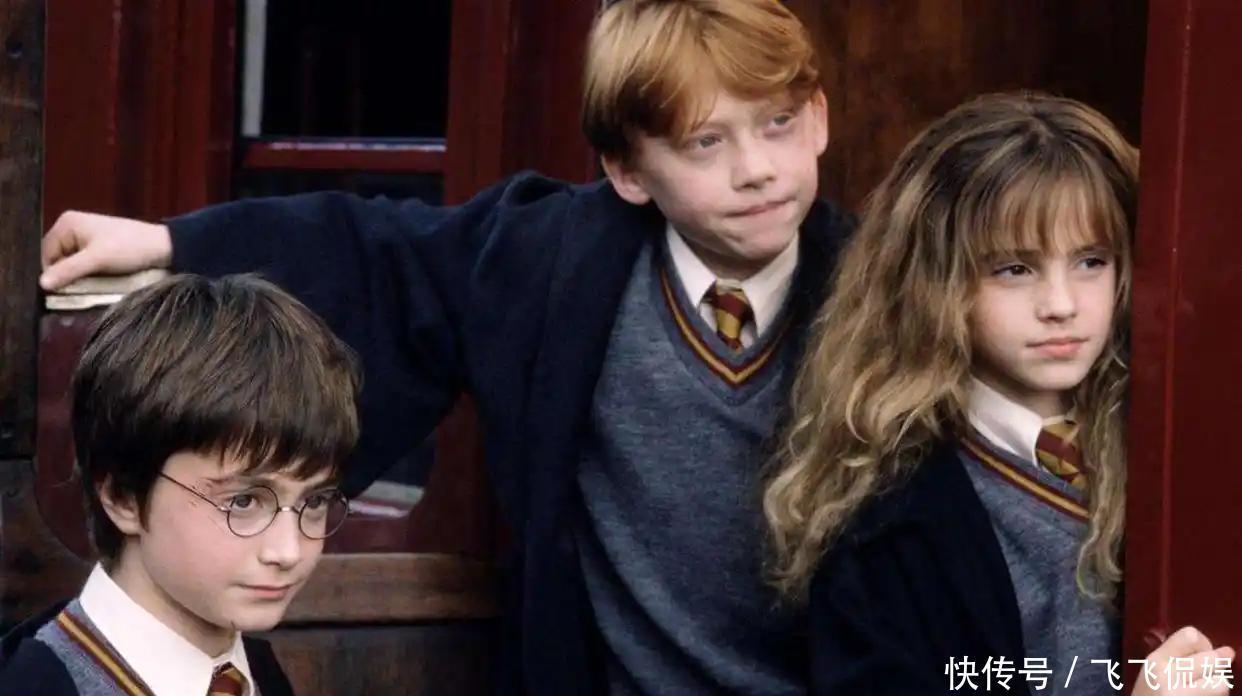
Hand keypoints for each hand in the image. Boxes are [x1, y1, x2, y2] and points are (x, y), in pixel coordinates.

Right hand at [41, 211, 172, 290]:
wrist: (164, 247)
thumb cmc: (131, 247)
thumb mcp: (98, 260)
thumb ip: (69, 270)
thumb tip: (41, 284)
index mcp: (67, 223)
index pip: (45, 254)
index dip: (52, 274)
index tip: (62, 292)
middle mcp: (72, 228)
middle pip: (56, 261)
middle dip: (66, 277)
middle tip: (78, 292)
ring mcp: (84, 239)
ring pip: (70, 266)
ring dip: (77, 278)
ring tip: (90, 287)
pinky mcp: (96, 250)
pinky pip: (83, 267)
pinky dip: (87, 276)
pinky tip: (96, 283)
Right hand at [1131, 626, 1233, 694]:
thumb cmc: (1148, 694)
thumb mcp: (1152, 670)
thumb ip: (1175, 656)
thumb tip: (1220, 651)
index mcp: (1156, 660)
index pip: (1190, 635)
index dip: (1204, 642)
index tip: (1202, 651)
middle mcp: (1169, 675)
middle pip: (1210, 659)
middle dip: (1219, 662)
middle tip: (1218, 664)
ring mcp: (1182, 694)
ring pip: (1220, 682)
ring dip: (1219, 683)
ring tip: (1210, 685)